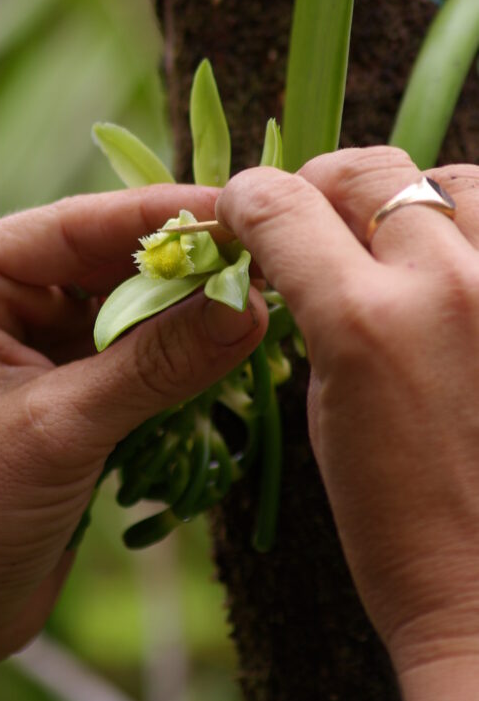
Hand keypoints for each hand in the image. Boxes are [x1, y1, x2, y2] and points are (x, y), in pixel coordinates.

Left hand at [0, 184, 264, 663]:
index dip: (160, 216)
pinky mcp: (65, 376)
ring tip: (263, 295)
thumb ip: (158, 364)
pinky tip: (230, 342)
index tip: (240, 210)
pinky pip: (135, 345)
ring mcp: (32, 333)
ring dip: (188, 306)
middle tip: (268, 256)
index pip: (74, 225)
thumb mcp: (61, 429)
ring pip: (127, 299)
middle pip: (106, 256)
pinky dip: (179, 347)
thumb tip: (249, 305)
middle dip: (183, 263)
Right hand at [218, 147, 478, 700]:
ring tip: (394, 241)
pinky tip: (452, 272)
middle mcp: (444, 285)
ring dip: (408, 199)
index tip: (243, 211)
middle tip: (312, 220)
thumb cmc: (398, 529)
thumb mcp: (327, 413)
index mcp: (362, 322)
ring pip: (450, 179)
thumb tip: (308, 260)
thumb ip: (320, 316)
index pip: (280, 206)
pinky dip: (467, 230)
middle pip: (367, 171)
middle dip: (322, 187)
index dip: (248, 200)